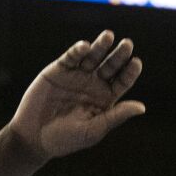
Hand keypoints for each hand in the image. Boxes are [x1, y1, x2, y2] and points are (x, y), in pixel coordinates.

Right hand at [6, 31, 145, 159]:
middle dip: (119, 55)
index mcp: (106, 98)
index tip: (136, 63)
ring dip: (100, 46)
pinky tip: (84, 47)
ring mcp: (76, 76)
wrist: (33, 138)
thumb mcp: (94, 129)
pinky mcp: (58, 71)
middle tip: (127, 44)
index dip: (130, 71)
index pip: (123, 81)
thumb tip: (142, 108)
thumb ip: (116, 116)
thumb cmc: (66, 139)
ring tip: (109, 36)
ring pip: (92, 57)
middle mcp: (94, 84)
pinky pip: (70, 58)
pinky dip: (77, 51)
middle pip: (111, 66)